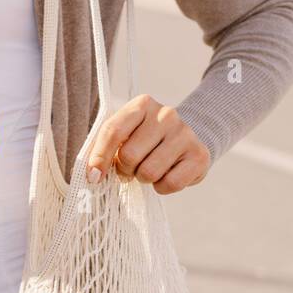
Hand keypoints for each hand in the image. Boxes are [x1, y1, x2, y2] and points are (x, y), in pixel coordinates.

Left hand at [86, 95, 210, 194]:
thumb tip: (92, 175)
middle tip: (133, 168)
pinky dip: (162, 187)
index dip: (99, 158)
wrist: (186, 140)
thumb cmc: (145, 140)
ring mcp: (185, 134)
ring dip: (144, 179)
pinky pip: (170, 184)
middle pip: (130, 156)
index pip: (113, 131)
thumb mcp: (124, 134)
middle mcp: (166, 115)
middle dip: (126, 170)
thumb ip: (104, 147)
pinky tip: (166, 174)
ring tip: (150, 168)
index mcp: (142, 104)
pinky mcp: (199, 155)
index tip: (93, 177)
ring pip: (149, 173)